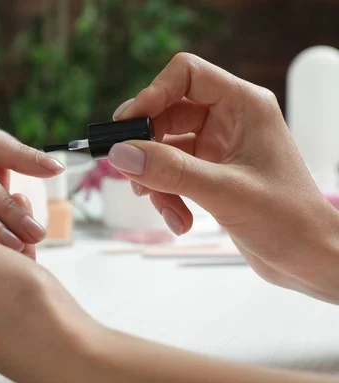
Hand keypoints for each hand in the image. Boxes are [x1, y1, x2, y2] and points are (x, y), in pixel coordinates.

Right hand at [108, 53, 338, 302]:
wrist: (309, 258)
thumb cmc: (289, 220)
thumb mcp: (224, 192)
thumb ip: (170, 171)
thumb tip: (121, 154)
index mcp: (244, 106)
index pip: (186, 74)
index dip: (152, 93)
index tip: (127, 125)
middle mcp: (228, 120)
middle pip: (166, 114)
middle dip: (147, 148)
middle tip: (131, 172)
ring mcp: (217, 147)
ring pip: (163, 148)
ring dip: (156, 181)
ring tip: (168, 210)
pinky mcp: (209, 173)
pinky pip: (170, 173)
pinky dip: (166, 196)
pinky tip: (179, 220)